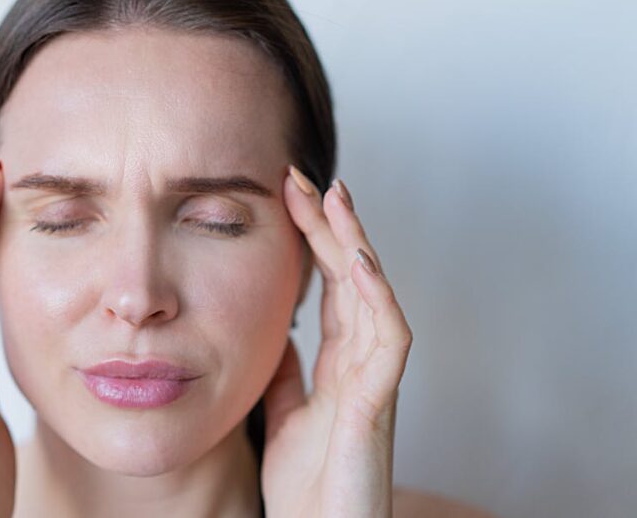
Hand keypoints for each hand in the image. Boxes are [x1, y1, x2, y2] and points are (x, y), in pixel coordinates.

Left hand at [260, 167, 413, 517]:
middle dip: (333, 225)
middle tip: (307, 177)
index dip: (312, 240)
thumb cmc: (308, 485)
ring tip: (336, 199)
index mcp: (338, 363)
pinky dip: (377, 299)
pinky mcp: (377, 405)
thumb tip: (273, 335)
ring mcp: (373, 381)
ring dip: (357, 245)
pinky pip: (388, 343)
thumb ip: (287, 374)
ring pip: (374, 297)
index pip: (328, 286)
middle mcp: (361, 363)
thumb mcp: (284, 414)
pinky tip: (358, 263)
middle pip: (352, 279)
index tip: (287, 195)